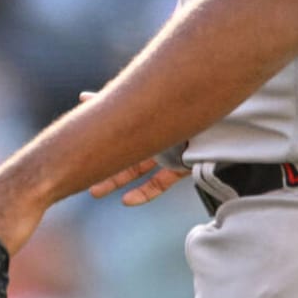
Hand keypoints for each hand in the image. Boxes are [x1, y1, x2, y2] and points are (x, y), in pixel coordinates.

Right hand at [73, 89, 189, 205]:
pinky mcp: (179, 168)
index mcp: (146, 117)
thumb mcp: (144, 101)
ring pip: (136, 170)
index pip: (117, 127)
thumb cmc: (180, 104)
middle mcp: (155, 133)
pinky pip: (159, 184)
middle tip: (83, 174)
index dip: (100, 135)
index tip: (80, 142)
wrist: (216, 119)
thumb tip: (83, 96)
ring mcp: (167, 152)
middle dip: (103, 164)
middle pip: (124, 152)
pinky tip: (126, 200)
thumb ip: (117, 102)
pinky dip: (143, 194)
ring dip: (115, 180)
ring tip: (94, 190)